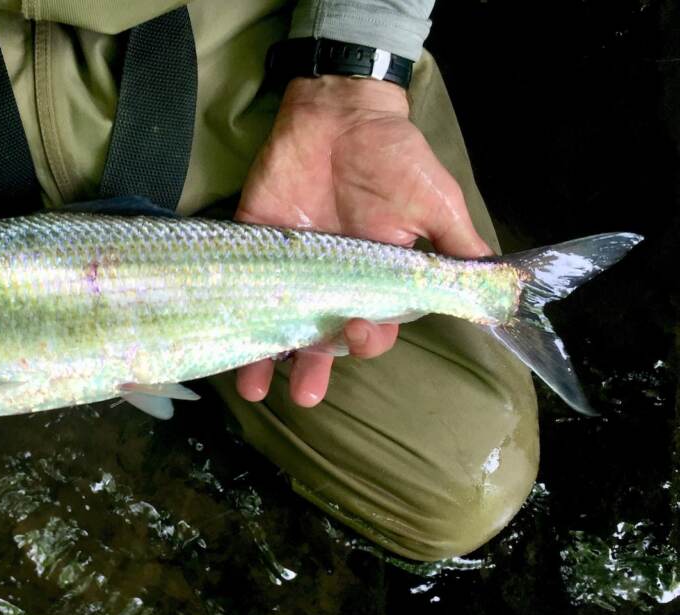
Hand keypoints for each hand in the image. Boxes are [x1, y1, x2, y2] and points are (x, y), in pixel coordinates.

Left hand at [235, 76, 491, 405]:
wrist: (340, 112)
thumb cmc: (394, 158)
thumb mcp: (435, 202)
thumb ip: (456, 249)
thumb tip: (498, 292)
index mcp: (375, 283)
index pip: (372, 328)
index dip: (367, 339)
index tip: (359, 331)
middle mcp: (331, 286)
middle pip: (322, 340)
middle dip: (314, 369)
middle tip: (305, 392)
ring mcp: (290, 271)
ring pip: (279, 327)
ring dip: (266, 361)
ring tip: (254, 387)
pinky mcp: (255, 249)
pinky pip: (242, 290)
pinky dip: (234, 315)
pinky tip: (226, 342)